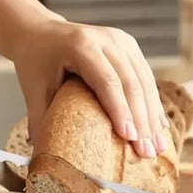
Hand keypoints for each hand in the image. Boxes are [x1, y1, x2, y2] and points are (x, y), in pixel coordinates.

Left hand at [12, 18, 168, 157]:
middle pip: (131, 83)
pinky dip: (153, 105)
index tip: (130, 138)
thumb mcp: (33, 90)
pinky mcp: (131, 47)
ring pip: (144, 82)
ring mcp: (122, 41)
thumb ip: (40, 121)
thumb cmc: (36, 63)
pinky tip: (159, 128)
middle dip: (141, 121)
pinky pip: (147, 78)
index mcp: (81, 46)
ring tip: (158, 147)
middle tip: (147, 152)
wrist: (41, 33)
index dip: (120, 110)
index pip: (107, 81)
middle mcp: (107, 39)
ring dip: (152, 117)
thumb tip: (45, 160)